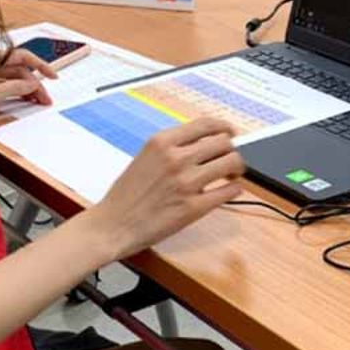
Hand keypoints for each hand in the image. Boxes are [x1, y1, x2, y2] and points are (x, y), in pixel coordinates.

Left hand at [0, 48, 57, 116]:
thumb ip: (12, 88)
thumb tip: (33, 84)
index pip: (22, 56)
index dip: (40, 65)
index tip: (53, 77)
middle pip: (18, 68)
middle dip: (34, 83)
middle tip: (44, 100)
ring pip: (10, 76)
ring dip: (24, 88)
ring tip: (35, 102)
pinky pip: (1, 82)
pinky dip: (12, 90)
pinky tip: (20, 99)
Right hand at [84, 118, 243, 258]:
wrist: (113, 225)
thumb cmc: (127, 195)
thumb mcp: (146, 157)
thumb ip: (172, 147)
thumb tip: (203, 142)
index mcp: (162, 142)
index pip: (205, 124)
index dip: (224, 127)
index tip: (230, 131)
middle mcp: (176, 158)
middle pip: (223, 142)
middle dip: (230, 150)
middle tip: (228, 159)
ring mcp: (186, 183)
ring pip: (231, 163)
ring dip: (236, 168)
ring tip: (229, 175)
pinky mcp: (194, 207)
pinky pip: (229, 191)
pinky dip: (233, 189)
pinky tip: (227, 191)